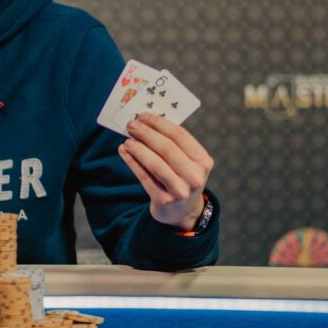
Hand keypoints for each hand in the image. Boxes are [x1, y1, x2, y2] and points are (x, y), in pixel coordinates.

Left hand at [117, 113, 214, 231]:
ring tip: (127, 140)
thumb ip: (172, 144)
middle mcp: (195, 176)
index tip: (143, 116)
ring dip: (138, 149)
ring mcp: (180, 190)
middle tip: (131, 125)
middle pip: (167, 148)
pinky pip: (144, 178)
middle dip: (146, 134)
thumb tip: (145, 122)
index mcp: (203, 161)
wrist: (182, 211)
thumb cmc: (181, 177)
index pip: (180, 136)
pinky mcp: (164, 200)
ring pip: (156, 164)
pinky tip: (124, 152)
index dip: (159, 124)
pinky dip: (132, 163)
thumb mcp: (187, 162)